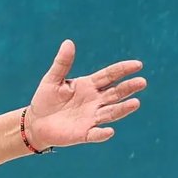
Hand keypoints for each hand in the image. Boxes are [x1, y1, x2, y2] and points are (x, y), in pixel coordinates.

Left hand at [25, 41, 145, 149]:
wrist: (35, 122)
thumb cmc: (46, 99)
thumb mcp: (52, 79)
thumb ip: (62, 63)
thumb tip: (68, 42)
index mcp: (89, 85)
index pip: (110, 76)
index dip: (123, 70)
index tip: (138, 65)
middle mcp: (95, 101)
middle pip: (116, 93)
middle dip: (129, 88)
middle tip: (142, 82)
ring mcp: (91, 118)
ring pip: (111, 112)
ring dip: (123, 109)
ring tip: (135, 103)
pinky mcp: (83, 133)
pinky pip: (95, 134)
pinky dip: (102, 134)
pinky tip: (108, 131)